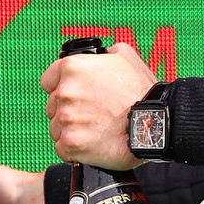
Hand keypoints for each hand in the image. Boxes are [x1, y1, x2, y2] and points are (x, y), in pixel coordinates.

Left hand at [41, 42, 156, 168]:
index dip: (61, 88)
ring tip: (96, 129)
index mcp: (72, 68)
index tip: (76, 96)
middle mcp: (65, 92)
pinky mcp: (70, 143)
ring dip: (71, 130)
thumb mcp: (125, 56)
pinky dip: (75, 149)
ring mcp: (66, 119)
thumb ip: (104, 54)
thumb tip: (101, 56)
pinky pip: (62, 148)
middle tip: (93, 114)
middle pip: (53, 106)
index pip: (48, 81)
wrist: (155, 123)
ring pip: (56, 128)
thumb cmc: (143, 91)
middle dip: (69, 110)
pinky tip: (93, 143)